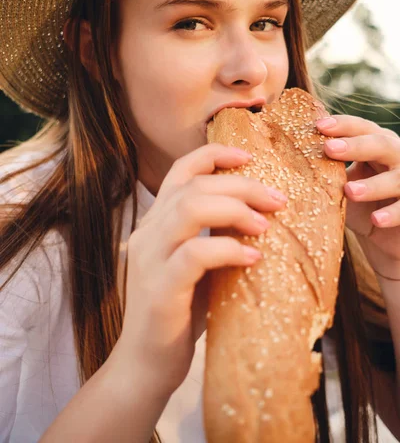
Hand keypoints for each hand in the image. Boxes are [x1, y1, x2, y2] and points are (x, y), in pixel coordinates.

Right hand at [116, 143, 286, 396]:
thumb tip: (258, 214)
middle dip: (241, 185)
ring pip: (190, 208)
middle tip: (277, 199)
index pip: (180, 170)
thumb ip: (212, 234)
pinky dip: (228, 249)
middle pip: (194, 185)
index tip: (249, 156)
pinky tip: (252, 258)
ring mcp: (151, 259)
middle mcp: (148, 232)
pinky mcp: (160, 289)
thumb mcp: (196, 264)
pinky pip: (195, 254)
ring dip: (235, 210)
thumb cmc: (179, 310)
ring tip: (265, 225)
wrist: (146, 364)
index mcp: (156, 221)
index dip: (214, 154)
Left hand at [316, 115, 399, 278]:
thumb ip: (325, 168)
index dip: (342, 125)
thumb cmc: (360, 203)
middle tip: (329, 149)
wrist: (387, 237)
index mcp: (377, 143)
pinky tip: (376, 220)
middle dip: (356, 145)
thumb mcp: (341, 182)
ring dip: (373, 184)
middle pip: (381, 144)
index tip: (318, 125)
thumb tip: (280, 153)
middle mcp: (397, 156)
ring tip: (349, 191)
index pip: (362, 127)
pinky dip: (393, 213)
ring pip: (397, 177)